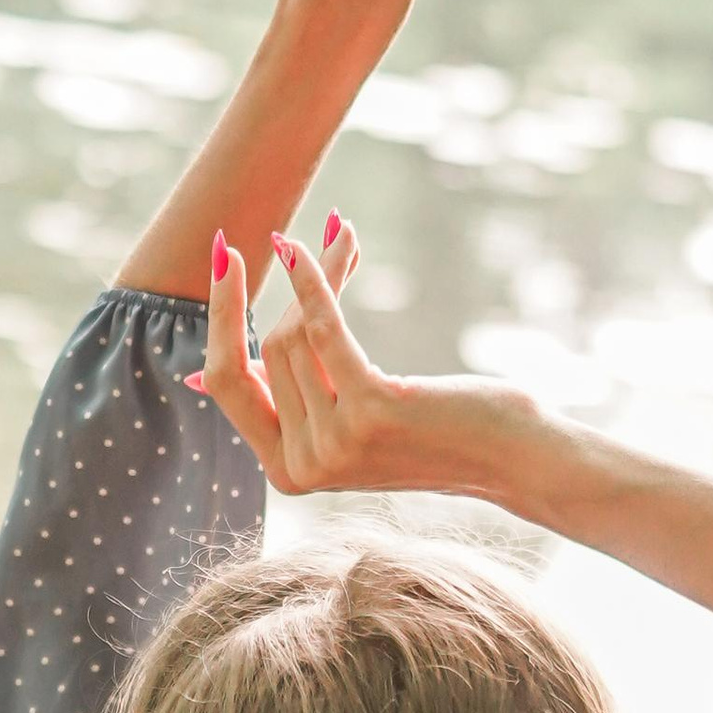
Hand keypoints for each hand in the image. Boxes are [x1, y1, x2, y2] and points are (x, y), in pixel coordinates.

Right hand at [196, 223, 549, 506]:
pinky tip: (328, 239)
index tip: (224, 255)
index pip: (227, 383)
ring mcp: (334, 445)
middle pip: (270, 348)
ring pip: (297, 335)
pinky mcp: (370, 412)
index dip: (221, 317)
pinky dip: (318, 278)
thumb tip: (197, 378)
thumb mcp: (345, 421)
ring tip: (347, 240)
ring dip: (323, 274)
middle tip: (324, 238)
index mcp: (286, 474)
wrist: (514, 457)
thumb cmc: (432, 429)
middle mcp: (303, 468)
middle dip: (293, 289)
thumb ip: (281, 402)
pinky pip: (324, 329)